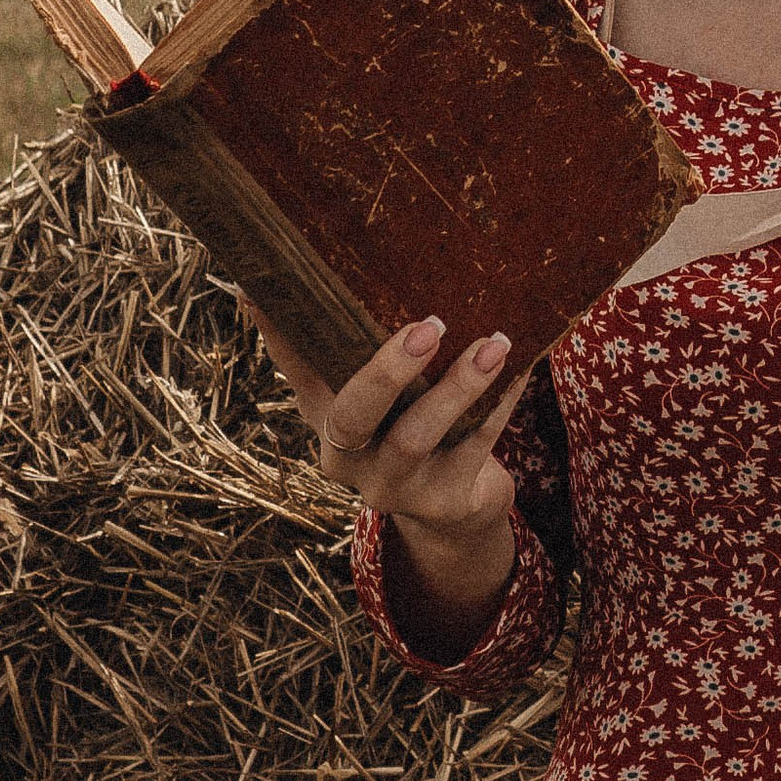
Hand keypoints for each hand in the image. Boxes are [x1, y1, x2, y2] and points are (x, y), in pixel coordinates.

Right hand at [250, 307, 523, 645]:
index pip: (295, 367)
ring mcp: (392, 485)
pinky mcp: (441, 502)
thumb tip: (298, 273)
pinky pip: (473, 449)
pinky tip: (520, 369)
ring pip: (416, 436)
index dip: (278, 331)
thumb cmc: (409, 422)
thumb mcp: (373, 391)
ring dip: (457, 387)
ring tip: (495, 345)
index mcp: (324, 414)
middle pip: (354, 415)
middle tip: (430, 325)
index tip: (261, 285)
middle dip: (388, 370)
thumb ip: (350, 343)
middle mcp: (346, 456)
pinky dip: (499, 407)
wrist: (453, 508)